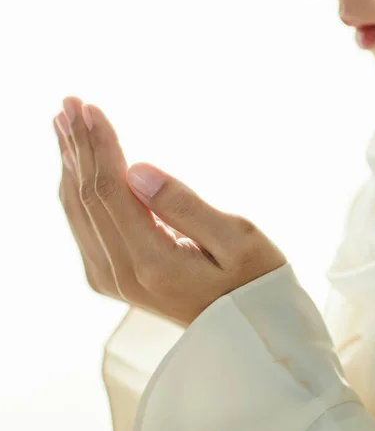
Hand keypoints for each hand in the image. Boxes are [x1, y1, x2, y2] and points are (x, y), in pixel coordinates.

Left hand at [54, 96, 287, 327]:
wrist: (246, 327)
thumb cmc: (253, 280)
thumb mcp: (237, 239)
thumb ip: (184, 205)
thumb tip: (137, 169)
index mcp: (152, 261)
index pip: (111, 190)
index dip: (99, 145)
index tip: (89, 107)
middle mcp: (121, 273)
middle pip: (86, 197)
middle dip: (78, 146)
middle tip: (69, 103)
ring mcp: (113, 279)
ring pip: (78, 211)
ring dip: (71, 164)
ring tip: (65, 125)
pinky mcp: (113, 278)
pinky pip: (84, 225)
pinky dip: (77, 190)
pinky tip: (76, 165)